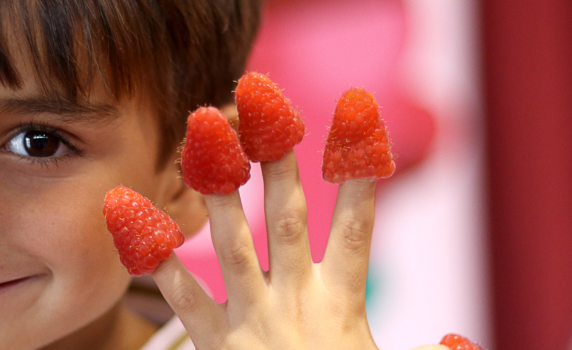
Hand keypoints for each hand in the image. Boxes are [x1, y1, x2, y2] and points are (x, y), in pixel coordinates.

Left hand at [151, 150, 439, 348]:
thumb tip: (459, 343)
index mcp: (341, 302)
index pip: (356, 228)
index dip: (359, 175)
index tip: (359, 125)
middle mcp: (296, 299)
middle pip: (288, 220)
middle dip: (278, 164)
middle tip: (266, 112)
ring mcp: (254, 317)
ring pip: (233, 243)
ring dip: (219, 191)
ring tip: (203, 142)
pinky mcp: (218, 341)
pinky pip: (184, 294)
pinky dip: (158, 258)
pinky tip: (135, 218)